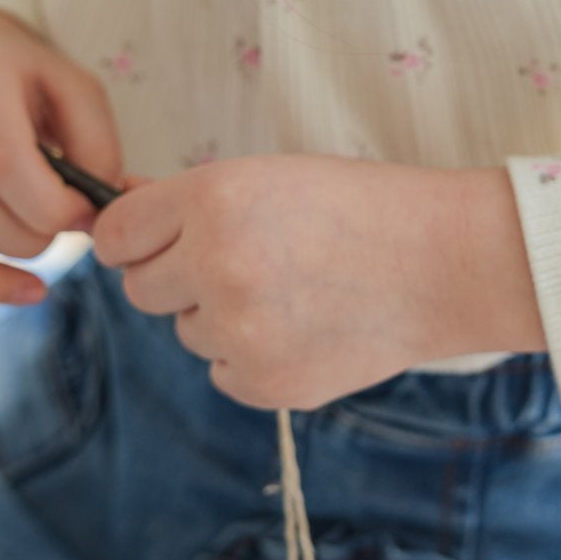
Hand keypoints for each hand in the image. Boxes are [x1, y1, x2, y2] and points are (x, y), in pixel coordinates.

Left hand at [91, 153, 477, 410]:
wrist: (447, 262)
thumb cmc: (361, 206)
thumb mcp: (271, 176)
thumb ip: (188, 202)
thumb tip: (113, 220)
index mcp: (214, 199)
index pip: (114, 235)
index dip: (136, 237)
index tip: (156, 241)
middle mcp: (217, 265)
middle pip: (141, 290)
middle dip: (177, 278)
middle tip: (241, 261)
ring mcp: (241, 332)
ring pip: (188, 331)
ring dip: (222, 315)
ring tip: (292, 290)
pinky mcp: (266, 383)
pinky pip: (224, 371)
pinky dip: (252, 355)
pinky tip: (305, 326)